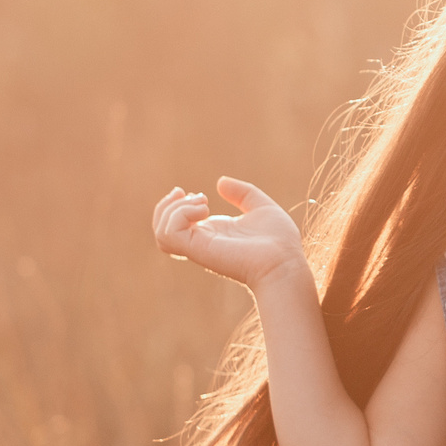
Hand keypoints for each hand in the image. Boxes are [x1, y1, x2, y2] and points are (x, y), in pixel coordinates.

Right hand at [153, 177, 309, 296]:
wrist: (285, 263)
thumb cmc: (279, 241)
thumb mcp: (261, 207)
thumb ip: (242, 193)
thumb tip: (220, 182)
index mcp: (212, 233)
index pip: (176, 224)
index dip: (177, 205)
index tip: (197, 194)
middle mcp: (201, 241)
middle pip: (161, 228)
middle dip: (169, 205)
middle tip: (196, 196)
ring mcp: (198, 247)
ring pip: (161, 231)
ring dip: (174, 209)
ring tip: (203, 203)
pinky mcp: (198, 250)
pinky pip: (170, 233)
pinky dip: (180, 214)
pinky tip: (205, 210)